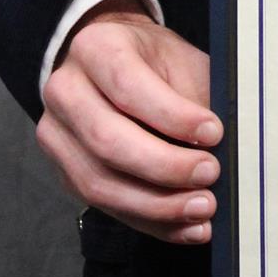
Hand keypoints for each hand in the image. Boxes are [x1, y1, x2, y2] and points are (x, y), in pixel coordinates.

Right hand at [36, 0, 221, 244]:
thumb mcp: (179, 61)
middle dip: (164, 167)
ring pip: (100, 183)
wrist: (116, 64)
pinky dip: (151, 222)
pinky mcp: (65, 173)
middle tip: (210, 174)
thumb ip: (193, 99)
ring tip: (203, 209)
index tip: (213, 132)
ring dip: (157, 205)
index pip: (127, 85)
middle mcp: (65, 91)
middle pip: (107, 141)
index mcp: (95, 49)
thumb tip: (219, 149)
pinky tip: (186, 227)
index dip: (171, 116)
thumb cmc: (154, 62)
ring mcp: (58, 136)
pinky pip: (106, 207)